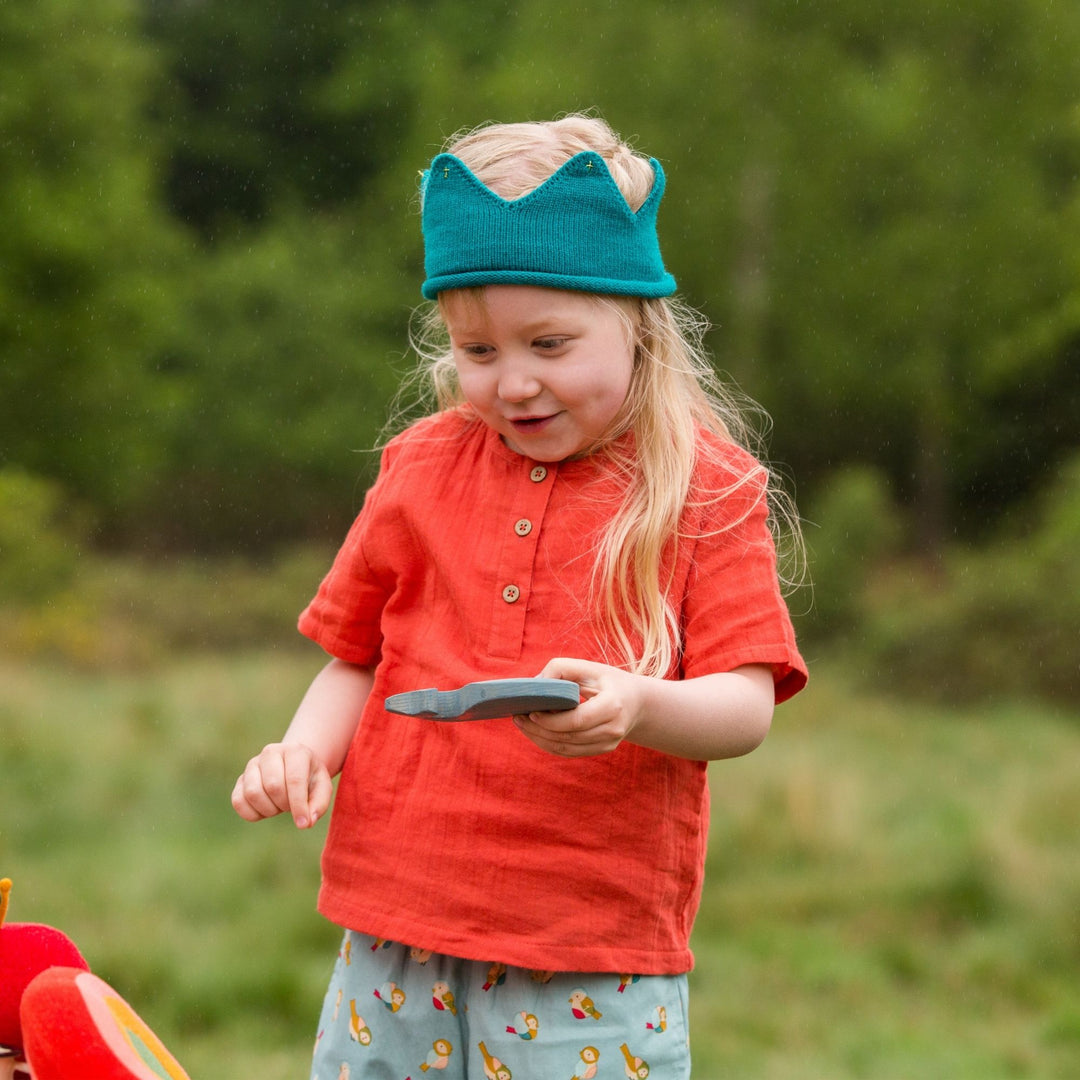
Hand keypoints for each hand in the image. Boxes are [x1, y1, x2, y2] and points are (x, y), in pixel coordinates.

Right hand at [231, 742, 332, 828]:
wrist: (293, 766)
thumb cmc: (309, 778)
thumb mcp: (322, 787)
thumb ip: (319, 804)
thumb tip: (306, 822)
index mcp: (295, 751)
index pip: (294, 780)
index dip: (298, 805)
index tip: (303, 823)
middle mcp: (271, 752)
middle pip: (273, 786)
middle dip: (284, 804)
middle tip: (290, 805)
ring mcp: (253, 764)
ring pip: (253, 793)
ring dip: (268, 809)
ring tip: (278, 805)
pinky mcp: (240, 779)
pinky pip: (238, 801)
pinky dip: (251, 814)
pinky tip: (265, 810)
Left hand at [512, 658, 645, 757]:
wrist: (637, 702)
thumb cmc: (608, 681)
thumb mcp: (589, 667)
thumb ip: (561, 669)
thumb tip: (535, 684)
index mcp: (613, 706)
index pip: (577, 721)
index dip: (552, 720)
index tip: (531, 712)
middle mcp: (613, 729)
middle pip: (568, 737)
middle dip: (539, 729)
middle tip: (518, 717)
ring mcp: (609, 743)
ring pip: (566, 748)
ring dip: (540, 738)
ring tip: (522, 724)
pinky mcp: (602, 750)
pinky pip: (570, 752)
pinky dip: (549, 744)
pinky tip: (535, 732)